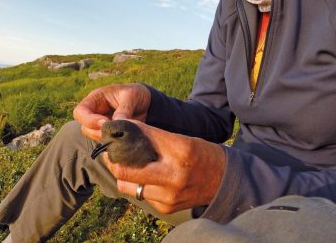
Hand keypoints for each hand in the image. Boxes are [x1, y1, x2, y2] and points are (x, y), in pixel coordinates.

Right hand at [73, 83, 150, 140]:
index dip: (89, 120)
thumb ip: (123, 109)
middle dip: (98, 132)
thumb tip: (116, 124)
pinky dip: (113, 143)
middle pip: (85, 128)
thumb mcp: (132, 96)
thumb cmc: (136, 93)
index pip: (80, 112)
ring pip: (94, 136)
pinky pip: (105, 142)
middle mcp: (95, 112)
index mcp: (96, 99)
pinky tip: (124, 140)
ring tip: (122, 135)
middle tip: (115, 132)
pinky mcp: (109, 133)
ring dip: (106, 138)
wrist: (147, 102)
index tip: (105, 123)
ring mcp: (101, 124)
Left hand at [104, 121, 226, 213]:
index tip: (113, 130)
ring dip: (122, 172)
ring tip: (124, 162)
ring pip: (126, 184)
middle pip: (124, 169)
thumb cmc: (201, 155)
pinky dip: (135, 183)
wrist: (224, 182)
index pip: (139, 140)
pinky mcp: (165, 208)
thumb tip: (124, 127)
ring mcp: (168, 196)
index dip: (123, 134)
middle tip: (110, 149)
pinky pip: (139, 194)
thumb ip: (153, 136)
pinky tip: (141, 175)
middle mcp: (173, 176)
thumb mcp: (181, 139)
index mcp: (180, 152)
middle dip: (113, 158)